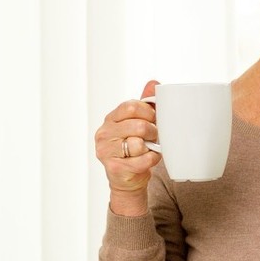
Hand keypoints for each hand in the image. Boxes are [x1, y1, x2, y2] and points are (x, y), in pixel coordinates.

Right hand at [94, 80, 162, 215]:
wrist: (128, 178)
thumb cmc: (136, 147)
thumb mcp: (139, 122)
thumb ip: (146, 103)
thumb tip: (154, 82)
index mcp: (111, 118)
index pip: (130, 106)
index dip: (149, 112)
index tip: (155, 118)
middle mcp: (104, 133)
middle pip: (138, 126)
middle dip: (153, 131)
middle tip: (155, 136)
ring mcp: (106, 151)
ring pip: (139, 144)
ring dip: (152, 147)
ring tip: (150, 149)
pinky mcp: (114, 168)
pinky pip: (143, 160)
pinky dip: (152, 160)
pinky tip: (149, 159)